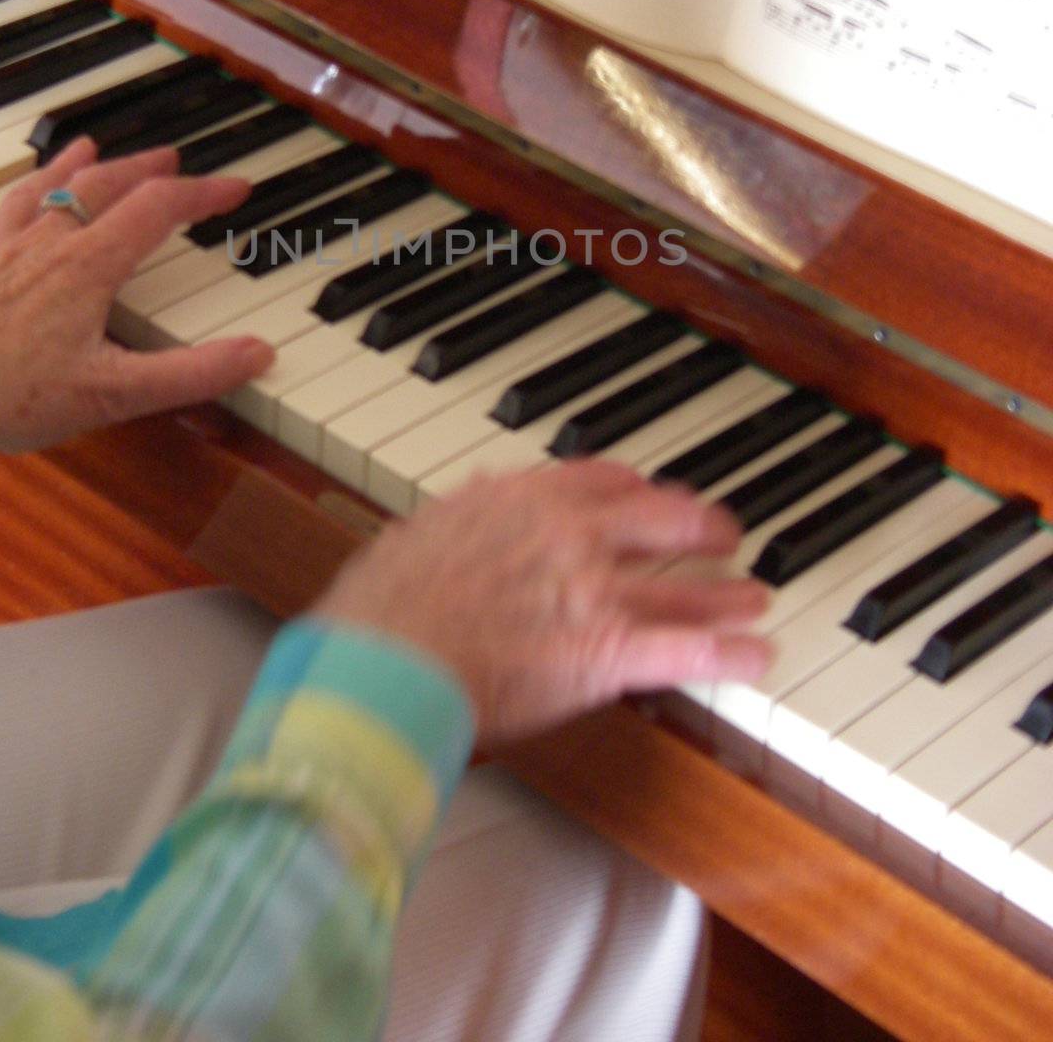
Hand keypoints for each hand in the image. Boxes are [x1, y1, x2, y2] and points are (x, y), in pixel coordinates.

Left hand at [0, 137, 273, 452]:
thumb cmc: (19, 395)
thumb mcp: (119, 393)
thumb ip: (193, 373)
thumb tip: (257, 354)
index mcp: (88, 265)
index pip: (158, 208)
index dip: (203, 193)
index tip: (235, 188)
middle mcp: (44, 246)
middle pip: (99, 187)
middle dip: (140, 168)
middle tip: (168, 156)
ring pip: (32, 196)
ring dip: (62, 169)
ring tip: (82, 148)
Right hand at [311, 459, 770, 744]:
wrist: (387, 661)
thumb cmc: (384, 609)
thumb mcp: (419, 532)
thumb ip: (461, 514)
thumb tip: (472, 498)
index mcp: (523, 499)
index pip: (601, 479)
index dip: (636, 488)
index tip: (649, 494)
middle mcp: (571, 535)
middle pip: (660, 520)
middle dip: (700, 526)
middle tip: (722, 534)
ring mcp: (595, 592)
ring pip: (683, 587)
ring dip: (726, 595)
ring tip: (754, 599)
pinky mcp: (607, 654)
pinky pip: (687, 652)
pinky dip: (730, 656)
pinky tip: (757, 658)